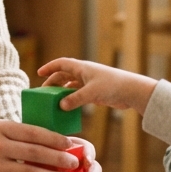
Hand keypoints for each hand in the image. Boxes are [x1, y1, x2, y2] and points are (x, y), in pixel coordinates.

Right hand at [37, 57, 157, 115]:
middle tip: (44, 92)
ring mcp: (90, 82)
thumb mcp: (91, 93)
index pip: (61, 63)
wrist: (131, 91)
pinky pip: (78, 94)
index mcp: (82, 68)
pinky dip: (71, 99)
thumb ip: (75, 99)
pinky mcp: (95, 92)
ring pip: (71, 85)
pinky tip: (67, 108)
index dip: (49, 67)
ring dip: (62, 92)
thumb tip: (61, 106)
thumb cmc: (112, 86)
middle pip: (64, 75)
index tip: (39, 73)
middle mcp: (85, 73)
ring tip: (53, 101)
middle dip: (53, 82)